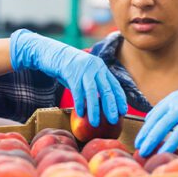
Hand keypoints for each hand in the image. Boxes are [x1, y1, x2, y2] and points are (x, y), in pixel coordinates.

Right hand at [10, 29, 126, 126]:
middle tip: (113, 121)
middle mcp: (95, 67)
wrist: (54, 54)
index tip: (123, 111)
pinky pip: (77, 91)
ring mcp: (84, 69)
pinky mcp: (71, 73)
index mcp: (101, 68)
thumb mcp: (86, 74)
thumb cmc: (70, 68)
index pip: (115, 85)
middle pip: (106, 89)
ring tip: (95, 123)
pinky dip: (79, 103)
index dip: (120, 99)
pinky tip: (80, 114)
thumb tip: (102, 105)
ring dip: (95, 109)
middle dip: (110, 107)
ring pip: (92, 92)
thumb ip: (94, 85)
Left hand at [135, 82, 177, 158]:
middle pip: (164, 124)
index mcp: (172, 101)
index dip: (145, 132)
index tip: (138, 144)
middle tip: (143, 152)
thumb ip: (162, 108)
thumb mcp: (177, 98)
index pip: (154, 117)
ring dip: (169, 145)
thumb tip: (147, 121)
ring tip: (159, 156)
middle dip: (151, 139)